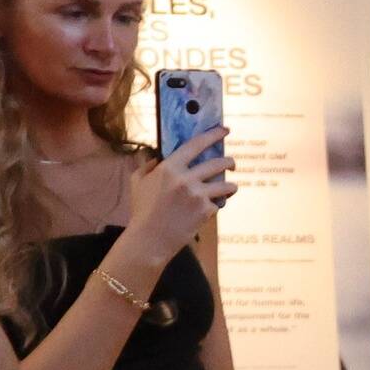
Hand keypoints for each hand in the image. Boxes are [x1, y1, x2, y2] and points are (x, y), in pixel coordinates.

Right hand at [119, 132, 229, 265]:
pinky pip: (218, 203)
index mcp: (170, 168)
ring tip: (230, 187)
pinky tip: (211, 208)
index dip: (213, 135)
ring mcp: (198, 195)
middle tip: (232, 164)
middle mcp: (186, 179)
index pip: (196, 145)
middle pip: (218, 164)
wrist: (149, 239)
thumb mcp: (138, 182)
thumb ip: (147, 165)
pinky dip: (217, 205)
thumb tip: (155, 157)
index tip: (225, 130)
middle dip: (229, 162)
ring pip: (226, 185)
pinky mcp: (206, 211)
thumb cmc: (142, 211)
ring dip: (231, 185)